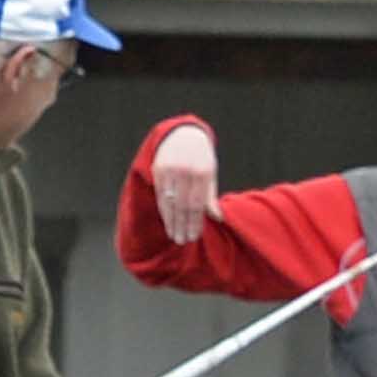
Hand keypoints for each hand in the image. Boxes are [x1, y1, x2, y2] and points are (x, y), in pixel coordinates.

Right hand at [150, 127, 221, 244]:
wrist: (183, 136)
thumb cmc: (201, 158)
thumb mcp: (210, 173)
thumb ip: (210, 195)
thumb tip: (218, 218)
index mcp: (203, 172)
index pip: (198, 203)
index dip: (195, 222)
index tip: (194, 236)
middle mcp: (186, 171)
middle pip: (183, 205)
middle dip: (182, 225)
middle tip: (182, 241)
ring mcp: (171, 170)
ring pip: (170, 201)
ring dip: (171, 221)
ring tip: (174, 236)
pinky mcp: (158, 170)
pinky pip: (160, 195)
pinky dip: (164, 210)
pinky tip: (167, 221)